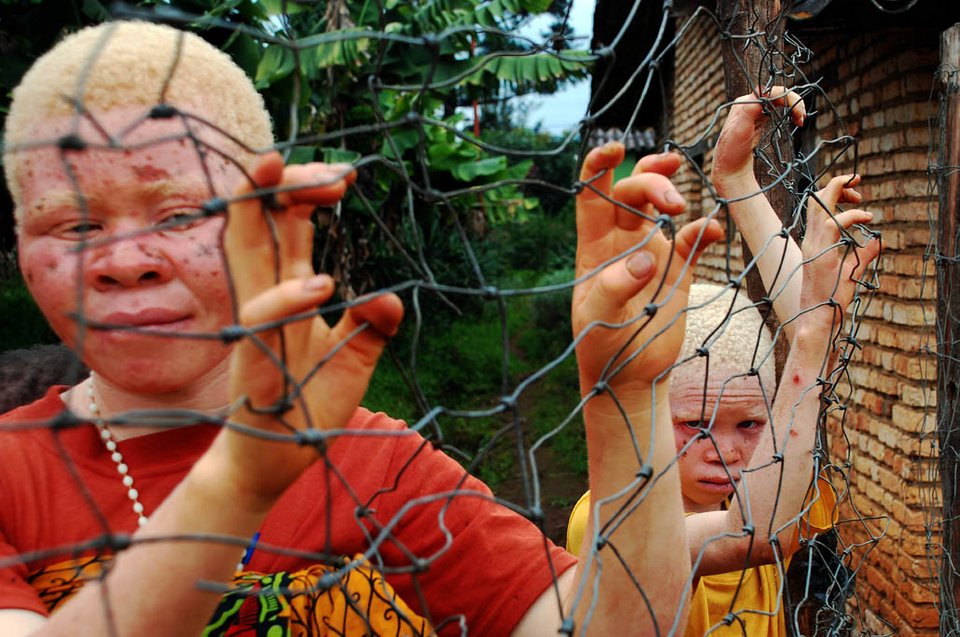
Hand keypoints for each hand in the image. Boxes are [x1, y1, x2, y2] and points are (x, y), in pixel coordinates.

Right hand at [221, 152, 402, 502]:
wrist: (272, 464)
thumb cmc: (307, 405)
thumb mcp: (352, 360)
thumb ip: (370, 326)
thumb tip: (390, 297)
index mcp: (285, 292)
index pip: (285, 227)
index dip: (305, 192)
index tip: (345, 177)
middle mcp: (264, 300)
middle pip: (259, 225)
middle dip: (278, 184)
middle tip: (317, 165)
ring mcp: (254, 328)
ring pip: (245, 254)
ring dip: (262, 211)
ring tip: (300, 182)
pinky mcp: (253, 364)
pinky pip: (261, 321)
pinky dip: (287, 298)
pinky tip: (322, 284)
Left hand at [573, 142, 723, 394]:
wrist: (630, 374)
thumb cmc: (601, 345)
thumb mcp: (596, 320)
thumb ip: (614, 288)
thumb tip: (644, 259)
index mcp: (594, 246)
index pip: (591, 194)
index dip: (598, 166)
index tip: (614, 149)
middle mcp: (622, 240)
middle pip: (632, 191)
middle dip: (649, 182)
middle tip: (671, 202)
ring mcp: (652, 250)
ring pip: (661, 204)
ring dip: (672, 192)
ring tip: (680, 206)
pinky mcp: (679, 268)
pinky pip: (694, 239)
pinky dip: (706, 229)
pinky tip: (714, 231)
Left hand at [713, 87, 805, 193]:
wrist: (729, 167)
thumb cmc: (732, 151)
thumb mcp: (739, 130)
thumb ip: (748, 110)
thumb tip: (760, 92)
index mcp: (745, 102)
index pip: (771, 91)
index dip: (788, 98)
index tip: (798, 113)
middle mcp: (749, 103)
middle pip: (777, 94)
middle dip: (793, 103)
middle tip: (802, 118)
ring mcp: (754, 111)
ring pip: (779, 102)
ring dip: (792, 108)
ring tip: (800, 121)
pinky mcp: (759, 120)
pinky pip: (777, 110)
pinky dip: (788, 113)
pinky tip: (795, 121)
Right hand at [797, 173, 879, 330]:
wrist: (819, 317)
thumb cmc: (832, 298)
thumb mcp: (852, 271)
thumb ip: (864, 254)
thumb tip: (879, 240)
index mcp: (814, 242)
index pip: (817, 206)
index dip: (835, 193)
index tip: (856, 196)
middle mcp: (811, 240)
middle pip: (815, 199)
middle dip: (836, 184)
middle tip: (857, 181)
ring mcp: (814, 246)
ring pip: (819, 205)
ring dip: (839, 191)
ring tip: (860, 192)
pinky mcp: (821, 254)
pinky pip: (833, 223)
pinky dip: (851, 216)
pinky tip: (866, 218)